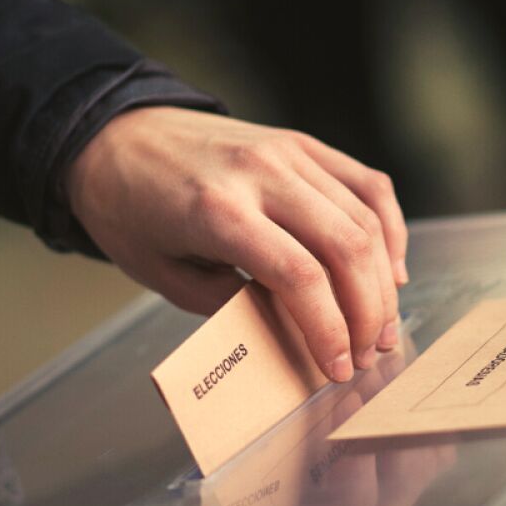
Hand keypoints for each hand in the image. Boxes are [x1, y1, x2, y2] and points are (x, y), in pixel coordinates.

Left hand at [68, 107, 407, 382]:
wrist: (115, 137)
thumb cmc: (131, 212)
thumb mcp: (165, 275)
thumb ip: (232, 304)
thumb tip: (294, 334)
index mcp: (218, 210)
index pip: (300, 275)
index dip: (330, 329)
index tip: (337, 369)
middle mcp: (262, 174)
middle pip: (345, 247)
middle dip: (367, 312)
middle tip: (368, 355)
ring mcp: (288, 152)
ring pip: (364, 218)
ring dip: (382, 280)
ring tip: (382, 326)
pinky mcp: (302, 144)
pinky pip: (366, 184)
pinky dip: (388, 228)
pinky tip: (390, 269)